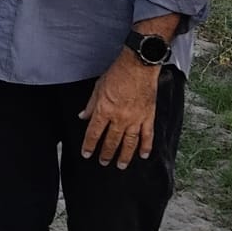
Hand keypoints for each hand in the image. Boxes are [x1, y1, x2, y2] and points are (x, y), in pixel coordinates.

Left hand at [78, 51, 158, 168]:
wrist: (138, 66)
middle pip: (111, 141)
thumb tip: (83, 116)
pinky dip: (146, 147)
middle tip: (103, 162)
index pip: (94, 133)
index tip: (86, 153)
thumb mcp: (98, 87)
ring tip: (121, 165)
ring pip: (129, 143)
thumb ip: (90, 105)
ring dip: (125, 156)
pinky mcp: (148, 116)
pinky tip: (143, 155)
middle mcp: (119, 118)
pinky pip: (147, 136)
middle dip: (106, 154)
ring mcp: (135, 119)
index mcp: (104, 110)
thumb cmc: (118, 74)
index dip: (89, 145)